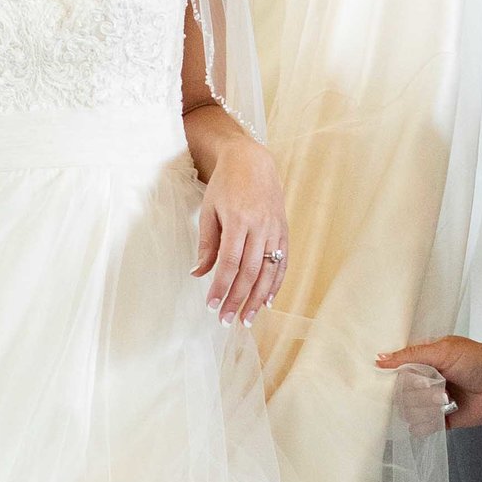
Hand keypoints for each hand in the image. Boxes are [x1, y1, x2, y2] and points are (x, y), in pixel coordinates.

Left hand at [194, 135, 286, 323]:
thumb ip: (207, 244)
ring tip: (247, 319)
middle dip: (238, 299)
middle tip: (227, 320)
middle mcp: (259, 227)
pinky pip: (282, 262)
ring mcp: (274, 230)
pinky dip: (276, 284)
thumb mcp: (209, 210)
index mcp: (237, 220)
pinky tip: (268, 301)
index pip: (230, 263)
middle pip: (249, 272)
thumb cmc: (226, 185)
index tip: (212, 305)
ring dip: (257, 298)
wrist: (253, 161)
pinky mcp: (284, 231)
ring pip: (268, 271)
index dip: (221, 287)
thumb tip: (197, 273)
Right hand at [378, 333, 481, 430]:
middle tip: (432, 387)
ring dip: (422, 407)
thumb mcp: (443, 351)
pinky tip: (429, 419)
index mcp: (427, 360)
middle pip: (403, 392)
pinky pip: (426, 426)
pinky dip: (424, 425)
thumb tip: (382, 359)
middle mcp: (430, 380)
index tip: (394, 377)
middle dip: (413, 392)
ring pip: (412, 410)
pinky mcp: (447, 418)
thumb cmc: (480, 361)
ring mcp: (437, 399)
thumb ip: (411, 355)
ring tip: (441, 400)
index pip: (398, 369)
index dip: (393, 374)